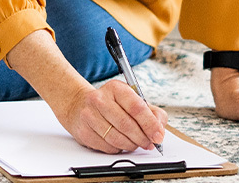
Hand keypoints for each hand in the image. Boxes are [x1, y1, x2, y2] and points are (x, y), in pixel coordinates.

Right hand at [51, 79, 169, 153]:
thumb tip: (159, 129)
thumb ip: (151, 112)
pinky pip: (106, 147)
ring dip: (131, 145)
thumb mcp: (131, 99)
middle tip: (149, 144)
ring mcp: (89, 115)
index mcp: (116, 88)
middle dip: (142, 138)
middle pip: (127, 125)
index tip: (158, 136)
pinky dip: (117, 149)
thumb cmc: (110, 104)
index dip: (150, 124)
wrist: (79, 105)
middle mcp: (100, 99)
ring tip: (135, 144)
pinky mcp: (83, 131)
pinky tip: (119, 143)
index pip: (136, 107)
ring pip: (116, 138)